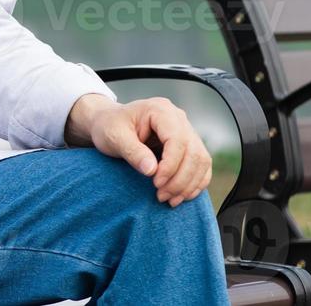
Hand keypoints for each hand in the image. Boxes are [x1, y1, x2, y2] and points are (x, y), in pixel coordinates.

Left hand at [67, 94, 212, 206]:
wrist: (109, 123)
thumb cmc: (109, 126)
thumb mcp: (113, 136)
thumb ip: (132, 152)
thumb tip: (152, 171)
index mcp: (161, 110)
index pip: (177, 140)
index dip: (171, 166)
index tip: (156, 184)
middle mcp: (179, 119)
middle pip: (194, 152)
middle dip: (180, 179)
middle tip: (161, 196)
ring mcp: (187, 132)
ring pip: (201, 161)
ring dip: (189, 184)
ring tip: (169, 200)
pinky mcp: (189, 146)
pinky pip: (202, 166)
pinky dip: (195, 183)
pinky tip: (180, 196)